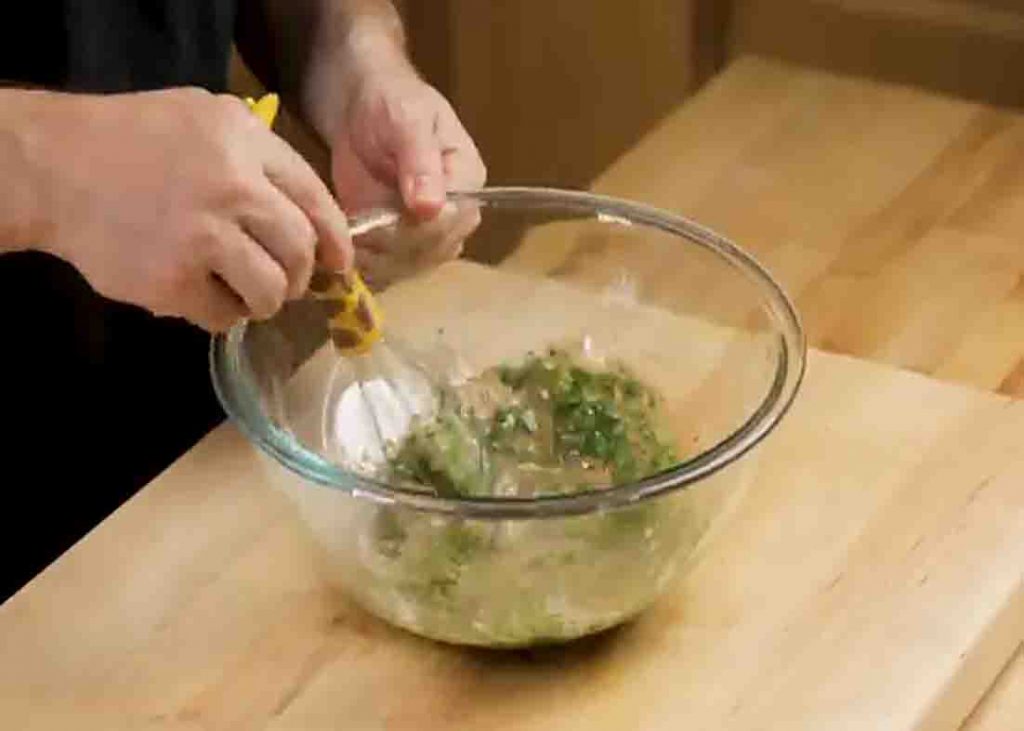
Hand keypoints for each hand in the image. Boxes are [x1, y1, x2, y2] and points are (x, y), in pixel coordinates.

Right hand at [40, 88, 351, 330]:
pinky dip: (221, 315)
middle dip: (300, 276)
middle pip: (300, 250)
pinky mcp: (173, 280)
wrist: (54, 167)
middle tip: (285, 283)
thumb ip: (260, 155)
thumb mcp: (204, 117)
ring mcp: (203, 236)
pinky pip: (224, 316)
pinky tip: (203, 296)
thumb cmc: (132, 139)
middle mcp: (234, 187)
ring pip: (270, 290)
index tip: (339, 263)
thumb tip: (312, 216)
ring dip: (265, 301)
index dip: (336, 240)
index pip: (316, 201)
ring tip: (246, 294)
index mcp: (246, 142)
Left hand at [330, 64, 485, 288]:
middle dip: (392, 242)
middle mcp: (455, 214)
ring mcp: (428, 233)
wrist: (360, 111)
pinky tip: (347, 242)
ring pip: (409, 264)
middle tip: (358, 223)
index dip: (419, 226)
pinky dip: (365, 261)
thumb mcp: (407, 120)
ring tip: (350, 231)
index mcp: (468, 180)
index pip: (453, 221)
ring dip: (376, 255)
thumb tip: (430, 207)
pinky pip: (388, 268)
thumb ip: (420, 162)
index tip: (381, 214)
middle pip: (432, 249)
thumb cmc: (390, 104)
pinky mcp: (399, 244)